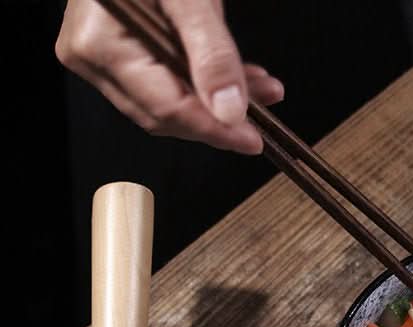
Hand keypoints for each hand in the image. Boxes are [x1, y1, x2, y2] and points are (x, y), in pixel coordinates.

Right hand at [56, 0, 284, 154]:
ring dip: (218, 104)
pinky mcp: (117, 54)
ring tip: (260, 92)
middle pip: (167, 114)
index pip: (167, 108)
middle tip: (263, 115)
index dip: (215, 130)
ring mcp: (102, 59)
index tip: (253, 140)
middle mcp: (94, 59)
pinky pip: (165, 83)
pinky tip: (239, 81)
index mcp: (101, 44)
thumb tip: (229, 112)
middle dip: (220, 119)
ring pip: (170, 104)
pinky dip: (204, 84)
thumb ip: (211, 53)